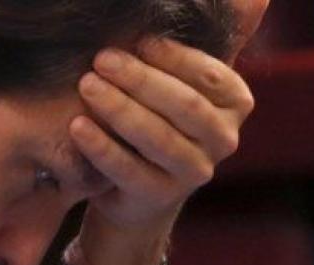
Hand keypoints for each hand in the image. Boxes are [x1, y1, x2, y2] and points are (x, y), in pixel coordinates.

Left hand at [70, 38, 254, 231]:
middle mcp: (223, 140)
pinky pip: (128, 169)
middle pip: (185, 105)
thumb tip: (200, 19)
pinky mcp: (160, 197)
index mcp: (235, 104)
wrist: (141, 191)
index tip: (138, 42)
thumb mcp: (177, 88)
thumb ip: (184, 58)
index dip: (174, 57)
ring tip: (88, 85)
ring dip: (119, 108)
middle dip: (141, 79)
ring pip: (158, 138)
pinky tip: (78, 125)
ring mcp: (195, 173)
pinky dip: (101, 146)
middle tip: (103, 60)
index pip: (209, 75)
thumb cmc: (159, 123)